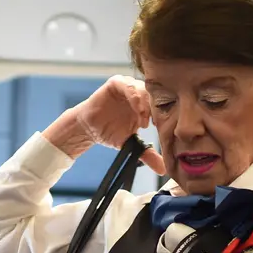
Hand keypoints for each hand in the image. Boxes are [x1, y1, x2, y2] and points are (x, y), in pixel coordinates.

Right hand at [42, 75, 166, 174]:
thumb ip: (147, 154)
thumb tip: (164, 170)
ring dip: (146, 104)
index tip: (162, 128)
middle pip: (154, 96)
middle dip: (155, 109)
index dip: (164, 115)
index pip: (160, 105)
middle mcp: (139, 94)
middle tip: (153, 124)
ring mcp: (128, 87)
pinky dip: (134, 95)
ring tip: (144, 119)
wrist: (89, 128)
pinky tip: (137, 109)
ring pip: (143, 89)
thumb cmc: (110, 133)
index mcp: (146, 106)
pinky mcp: (116, 83)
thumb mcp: (131, 144)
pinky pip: (127, 84)